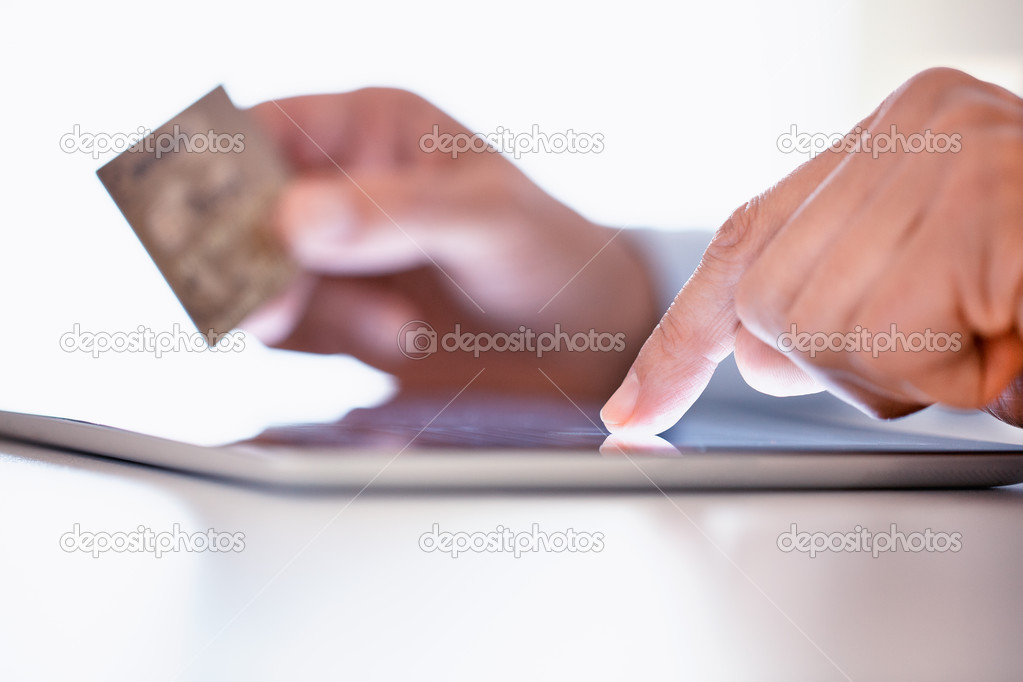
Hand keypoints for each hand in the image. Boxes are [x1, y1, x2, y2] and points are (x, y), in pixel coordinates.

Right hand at [243, 88, 656, 398]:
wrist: (577, 341)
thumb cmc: (545, 253)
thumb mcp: (484, 219)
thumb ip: (392, 213)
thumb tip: (291, 218)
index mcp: (365, 130)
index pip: (259, 132)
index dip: (224, 175)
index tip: (235, 226)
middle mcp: (334, 187)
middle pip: (239, 214)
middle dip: (264, 261)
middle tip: (293, 300)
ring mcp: (329, 254)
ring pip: (257, 280)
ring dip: (317, 313)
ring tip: (404, 328)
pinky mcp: (333, 315)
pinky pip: (286, 331)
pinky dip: (329, 343)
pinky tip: (399, 341)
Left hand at [601, 68, 1022, 433]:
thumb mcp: (937, 276)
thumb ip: (841, 295)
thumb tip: (754, 356)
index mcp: (896, 133)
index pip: (742, 241)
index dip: (681, 340)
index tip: (636, 407)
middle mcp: (906, 133)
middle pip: (775, 301)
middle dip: (840, 356)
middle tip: (949, 329)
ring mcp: (935, 165)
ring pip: (824, 332)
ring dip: (907, 366)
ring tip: (994, 324)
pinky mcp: (968, 213)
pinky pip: (890, 347)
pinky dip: (947, 370)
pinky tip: (1006, 328)